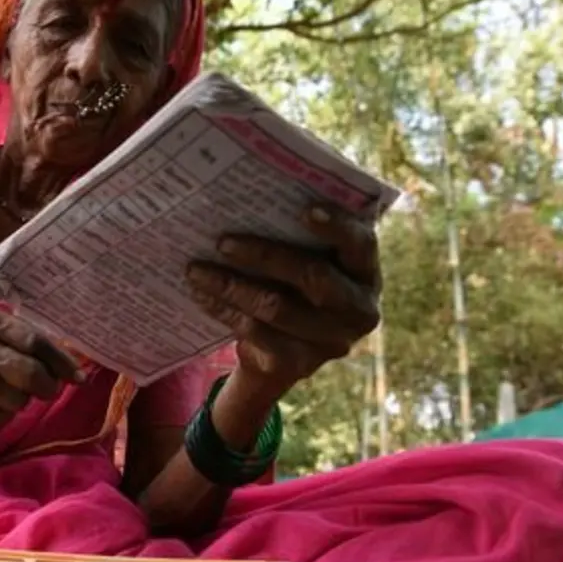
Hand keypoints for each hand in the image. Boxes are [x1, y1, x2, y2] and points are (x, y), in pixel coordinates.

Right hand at [0, 302, 83, 426]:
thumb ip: (19, 332)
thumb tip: (66, 360)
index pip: (34, 341)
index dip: (60, 361)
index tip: (77, 376)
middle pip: (30, 373)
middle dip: (47, 386)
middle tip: (47, 388)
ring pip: (19, 399)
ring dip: (22, 399)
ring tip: (8, 390)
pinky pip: (0, 417)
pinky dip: (4, 413)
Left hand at [184, 205, 380, 397]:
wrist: (283, 353)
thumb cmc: (296, 288)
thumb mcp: (309, 261)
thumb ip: (299, 234)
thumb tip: (254, 197)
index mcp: (366, 274)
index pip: (360, 244)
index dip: (336, 226)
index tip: (303, 209)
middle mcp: (358, 311)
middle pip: (313, 277)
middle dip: (265, 255)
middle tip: (222, 241)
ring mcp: (329, 342)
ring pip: (276, 307)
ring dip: (231, 285)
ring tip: (196, 269)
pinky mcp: (297, 365)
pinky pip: (254, 331)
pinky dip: (222, 308)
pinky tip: (200, 293)